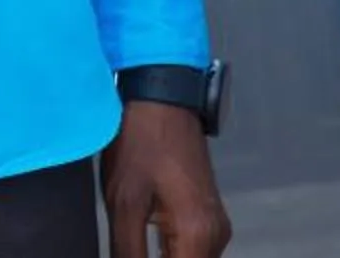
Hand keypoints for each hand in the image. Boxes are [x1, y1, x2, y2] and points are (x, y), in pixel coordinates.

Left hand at [102, 103, 230, 257]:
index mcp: (199, 235)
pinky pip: (189, 249)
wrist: (162, 97)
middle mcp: (216, 236)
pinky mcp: (206, 215)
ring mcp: (215, 225)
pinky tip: (141, 244)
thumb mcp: (123, 201)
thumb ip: (127, 252)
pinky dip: (168, 254)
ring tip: (131, 245)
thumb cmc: (140, 142)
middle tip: (126, 250)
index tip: (129, 255)